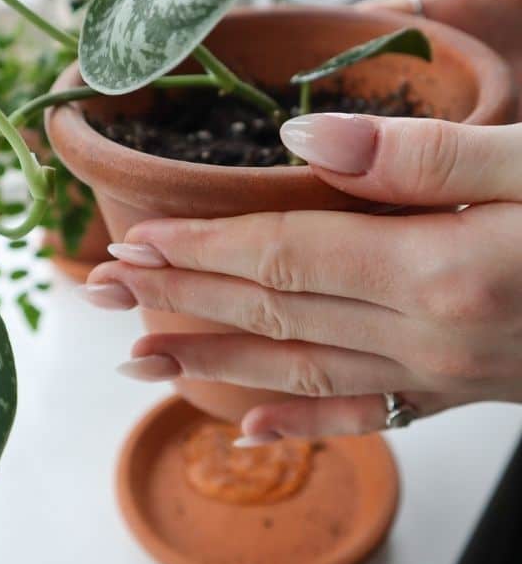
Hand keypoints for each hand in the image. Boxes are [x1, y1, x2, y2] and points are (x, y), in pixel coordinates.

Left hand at [84, 112, 521, 440]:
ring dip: (214, 362)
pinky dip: (301, 422)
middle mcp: (427, 336)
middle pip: (274, 314)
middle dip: (178, 298)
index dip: (202, 247)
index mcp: (440, 270)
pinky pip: (366, 417)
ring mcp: (442, 375)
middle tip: (103, 289)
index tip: (133, 240)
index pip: (286, 254)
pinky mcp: (461, 392)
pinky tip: (247, 426)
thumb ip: (422, 155)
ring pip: (302, 372)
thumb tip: (303, 137)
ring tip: (140, 360)